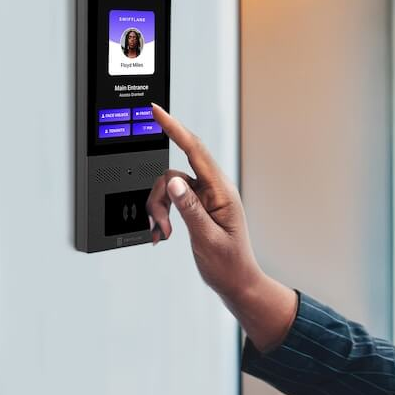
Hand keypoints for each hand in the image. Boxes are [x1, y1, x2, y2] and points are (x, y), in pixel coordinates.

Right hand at [146, 104, 298, 351]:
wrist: (237, 282)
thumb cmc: (229, 264)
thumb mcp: (207, 239)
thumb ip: (190, 209)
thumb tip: (174, 182)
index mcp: (222, 191)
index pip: (196, 151)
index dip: (175, 129)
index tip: (157, 111)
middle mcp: (213, 189)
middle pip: (174, 172)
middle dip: (160, 196)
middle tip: (160, 223)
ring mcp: (204, 197)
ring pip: (168, 187)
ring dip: (159, 210)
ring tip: (165, 234)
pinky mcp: (196, 206)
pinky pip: (170, 199)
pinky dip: (161, 214)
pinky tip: (164, 234)